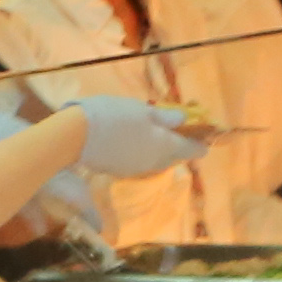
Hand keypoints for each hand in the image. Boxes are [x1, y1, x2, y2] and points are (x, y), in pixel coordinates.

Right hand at [73, 98, 208, 176]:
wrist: (75, 136)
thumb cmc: (112, 116)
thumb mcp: (140, 110)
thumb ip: (163, 117)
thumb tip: (182, 121)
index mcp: (164, 146)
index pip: (191, 150)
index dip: (199, 144)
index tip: (205, 140)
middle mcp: (155, 162)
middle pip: (174, 158)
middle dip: (180, 148)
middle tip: (183, 137)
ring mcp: (137, 169)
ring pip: (157, 162)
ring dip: (162, 152)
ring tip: (160, 139)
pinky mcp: (120, 171)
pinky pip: (141, 164)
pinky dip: (145, 155)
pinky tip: (138, 144)